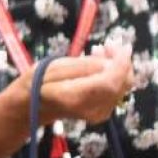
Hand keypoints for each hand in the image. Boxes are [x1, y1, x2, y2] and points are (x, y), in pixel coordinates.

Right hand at [14, 44, 135, 127]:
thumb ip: (82, 65)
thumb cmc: (39, 82)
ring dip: (118, 66)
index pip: (109, 82)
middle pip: (121, 84)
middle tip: (108, 44)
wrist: (34, 106)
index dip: (121, 63)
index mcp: (75, 97)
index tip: (123, 46)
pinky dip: (115, 74)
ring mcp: (99, 113)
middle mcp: (91, 109)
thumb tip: (110, 62)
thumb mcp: (54, 66)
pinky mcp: (103, 112)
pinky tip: (101, 63)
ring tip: (100, 51)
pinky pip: (118, 90)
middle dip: (122, 61)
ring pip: (123, 86)